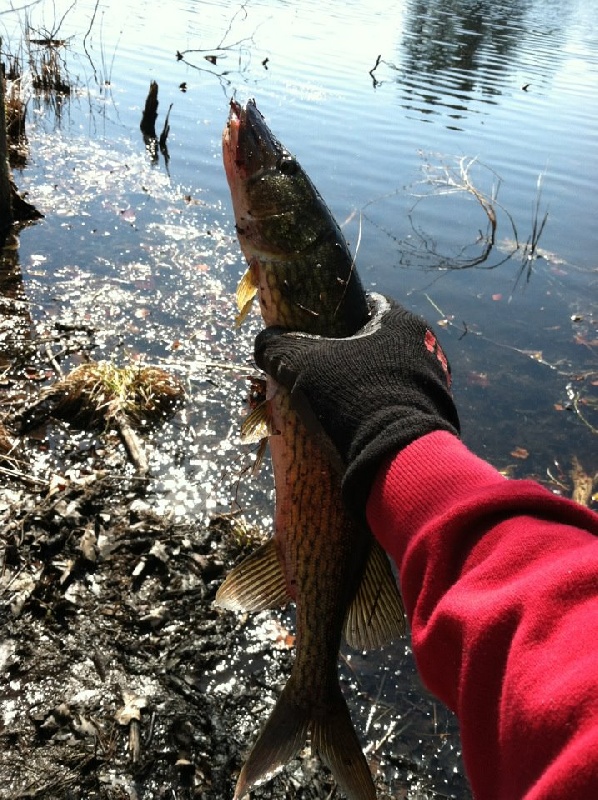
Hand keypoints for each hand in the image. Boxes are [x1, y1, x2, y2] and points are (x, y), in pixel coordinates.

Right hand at [254, 293, 459, 516]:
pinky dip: (382, 410)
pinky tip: (360, 426)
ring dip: (368, 384)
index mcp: (402, 323)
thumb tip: (264, 342)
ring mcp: (437, 386)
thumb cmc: (352, 397)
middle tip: (322, 371)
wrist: (398, 460)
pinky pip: (402, 406)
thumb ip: (278, 348)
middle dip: (352, 354)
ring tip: (338, 404)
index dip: (338, 315)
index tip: (317, 332)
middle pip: (381, 342)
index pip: (368, 305)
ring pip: (393, 375)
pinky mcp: (436, 419)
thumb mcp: (302, 367)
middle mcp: (428, 348)